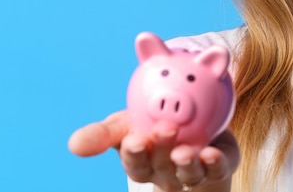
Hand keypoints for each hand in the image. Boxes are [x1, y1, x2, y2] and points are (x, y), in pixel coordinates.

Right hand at [68, 111, 239, 191]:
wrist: (196, 119)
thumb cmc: (152, 124)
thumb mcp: (126, 123)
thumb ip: (103, 132)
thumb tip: (73, 145)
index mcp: (142, 159)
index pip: (135, 162)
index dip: (134, 154)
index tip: (134, 140)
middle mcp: (166, 170)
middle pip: (161, 166)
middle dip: (161, 150)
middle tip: (165, 129)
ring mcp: (193, 171)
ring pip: (188, 172)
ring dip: (186, 162)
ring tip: (185, 151)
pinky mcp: (219, 166)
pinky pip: (217, 167)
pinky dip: (214, 161)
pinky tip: (211, 153)